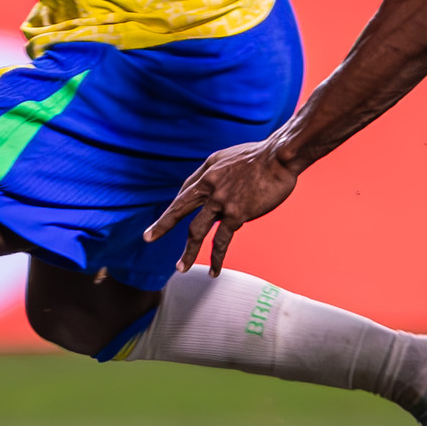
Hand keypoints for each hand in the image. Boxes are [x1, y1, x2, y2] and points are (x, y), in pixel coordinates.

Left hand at [146, 137, 300, 274]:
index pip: (185, 191)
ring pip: (196, 230)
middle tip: (148, 238)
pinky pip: (221, 240)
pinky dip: (216, 257)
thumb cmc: (258, 156)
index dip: (179, 205)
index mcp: (207, 172)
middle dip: (162, 224)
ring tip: (181, 267)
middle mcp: (209, 187)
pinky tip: (213, 270)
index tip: (171, 218)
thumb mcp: (228, 157)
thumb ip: (215, 173)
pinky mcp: (236, 214)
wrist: (279, 157)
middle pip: (179, 208)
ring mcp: (221, 202)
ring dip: (188, 251)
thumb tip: (210, 192)